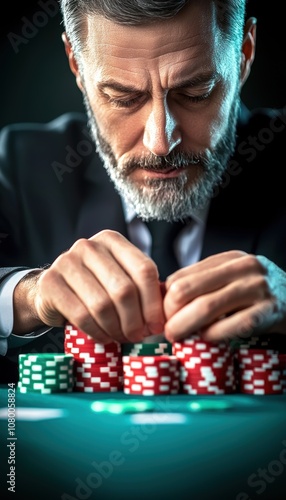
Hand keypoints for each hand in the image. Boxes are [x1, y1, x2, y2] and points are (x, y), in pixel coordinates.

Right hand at [14, 230, 164, 342]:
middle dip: (135, 320)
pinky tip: (104, 337)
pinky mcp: (51, 282)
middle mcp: (89, 246)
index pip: (144, 270)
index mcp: (112, 240)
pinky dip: (97, 332)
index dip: (154, 303)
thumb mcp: (119, 277)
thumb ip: (141, 288)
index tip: (157, 325)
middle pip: (124, 289)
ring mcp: (66, 262)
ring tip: (121, 337)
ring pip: (103, 305)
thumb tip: (166, 316)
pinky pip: (82, 316)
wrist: (53, 290)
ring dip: (116, 329)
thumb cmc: (95, 286)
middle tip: (138, 336)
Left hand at [163, 251, 285, 342]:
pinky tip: (206, 338)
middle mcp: (243, 268)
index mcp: (228, 259)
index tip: (162, 317)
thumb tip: (162, 300)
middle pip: (187, 290)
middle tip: (167, 331)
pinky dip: (214, 334)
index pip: (181, 277)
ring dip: (185, 326)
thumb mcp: (231, 279)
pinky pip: (232, 325)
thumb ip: (202, 284)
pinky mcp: (269, 310)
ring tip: (177, 337)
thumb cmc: (257, 294)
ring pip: (206, 306)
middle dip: (170, 314)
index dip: (165, 300)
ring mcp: (257, 287)